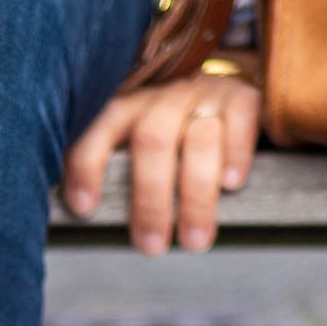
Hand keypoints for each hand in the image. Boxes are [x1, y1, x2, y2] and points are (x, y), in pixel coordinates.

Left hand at [61, 73, 260, 253]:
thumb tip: (93, 219)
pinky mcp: (242, 96)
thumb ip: (118, 171)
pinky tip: (231, 184)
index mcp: (128, 108)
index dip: (87, 166)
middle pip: (152, 140)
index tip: (84, 208)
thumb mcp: (138, 139)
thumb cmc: (174, 131)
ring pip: (199, 140)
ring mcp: (204, 95)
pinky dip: (236, 153)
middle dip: (150, 199)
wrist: (228, 79)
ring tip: (195, 240)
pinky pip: (240, 119)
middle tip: (151, 246)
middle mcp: (163, 98)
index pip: (99, 130)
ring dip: (195, 196)